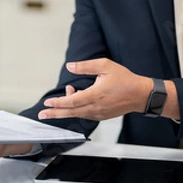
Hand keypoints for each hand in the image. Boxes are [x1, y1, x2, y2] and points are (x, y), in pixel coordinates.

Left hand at [38, 58, 153, 120]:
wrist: (140, 95)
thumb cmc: (125, 80)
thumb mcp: (105, 66)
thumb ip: (86, 66)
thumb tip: (70, 66)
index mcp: (96, 95)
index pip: (72, 101)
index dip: (58, 103)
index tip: (48, 103)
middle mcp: (96, 107)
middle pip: (71, 112)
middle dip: (54, 114)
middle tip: (42, 115)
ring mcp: (98, 114)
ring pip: (76, 114)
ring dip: (65, 109)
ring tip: (57, 102)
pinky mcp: (100, 116)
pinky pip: (83, 114)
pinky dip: (75, 109)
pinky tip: (73, 98)